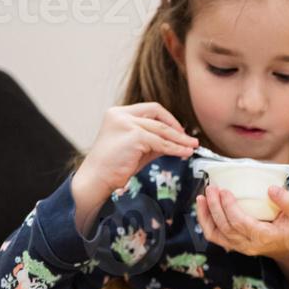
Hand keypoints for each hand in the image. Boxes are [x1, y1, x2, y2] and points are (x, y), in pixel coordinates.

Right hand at [76, 102, 198, 196]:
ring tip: (192, 147)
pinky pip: (161, 143)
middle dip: (177, 128)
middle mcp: (120, 114)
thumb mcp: (136, 147)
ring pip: (161, 129)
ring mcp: (126, 124)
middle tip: (190, 140)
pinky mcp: (133, 136)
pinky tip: (184, 153)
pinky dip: (175, 149)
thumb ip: (153, 139)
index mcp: (118, 113)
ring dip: (180, 139)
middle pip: (157, 115)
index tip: (179, 131)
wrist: (96, 179)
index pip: (150, 109)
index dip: (168, 119)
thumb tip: (177, 140)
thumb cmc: (114, 166)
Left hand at [196, 182, 288, 267]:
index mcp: (263, 237)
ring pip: (215, 234)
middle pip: (224, 227)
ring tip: (202, 197)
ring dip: (206, 215)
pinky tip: (204, 207)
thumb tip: (271, 188)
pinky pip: (214, 236)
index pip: (240, 223)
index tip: (224, 190)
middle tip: (211, 188)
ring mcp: (238, 247)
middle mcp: (248, 245)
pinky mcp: (233, 244)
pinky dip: (206, 222)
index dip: (229, 207)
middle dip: (214, 207)